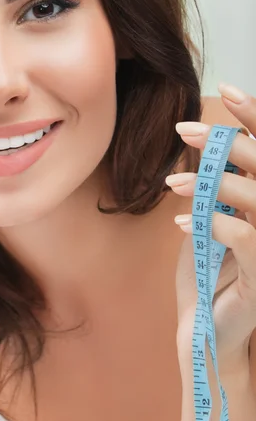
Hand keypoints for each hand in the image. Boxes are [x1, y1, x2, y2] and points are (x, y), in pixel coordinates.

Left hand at [166, 83, 255, 375]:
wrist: (205, 330)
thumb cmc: (207, 276)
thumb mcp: (206, 226)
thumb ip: (211, 192)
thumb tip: (199, 150)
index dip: (253, 120)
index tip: (223, 90)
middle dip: (225, 143)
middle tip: (182, 129)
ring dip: (210, 185)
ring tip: (171, 184)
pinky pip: (243, 238)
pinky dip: (210, 225)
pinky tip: (181, 226)